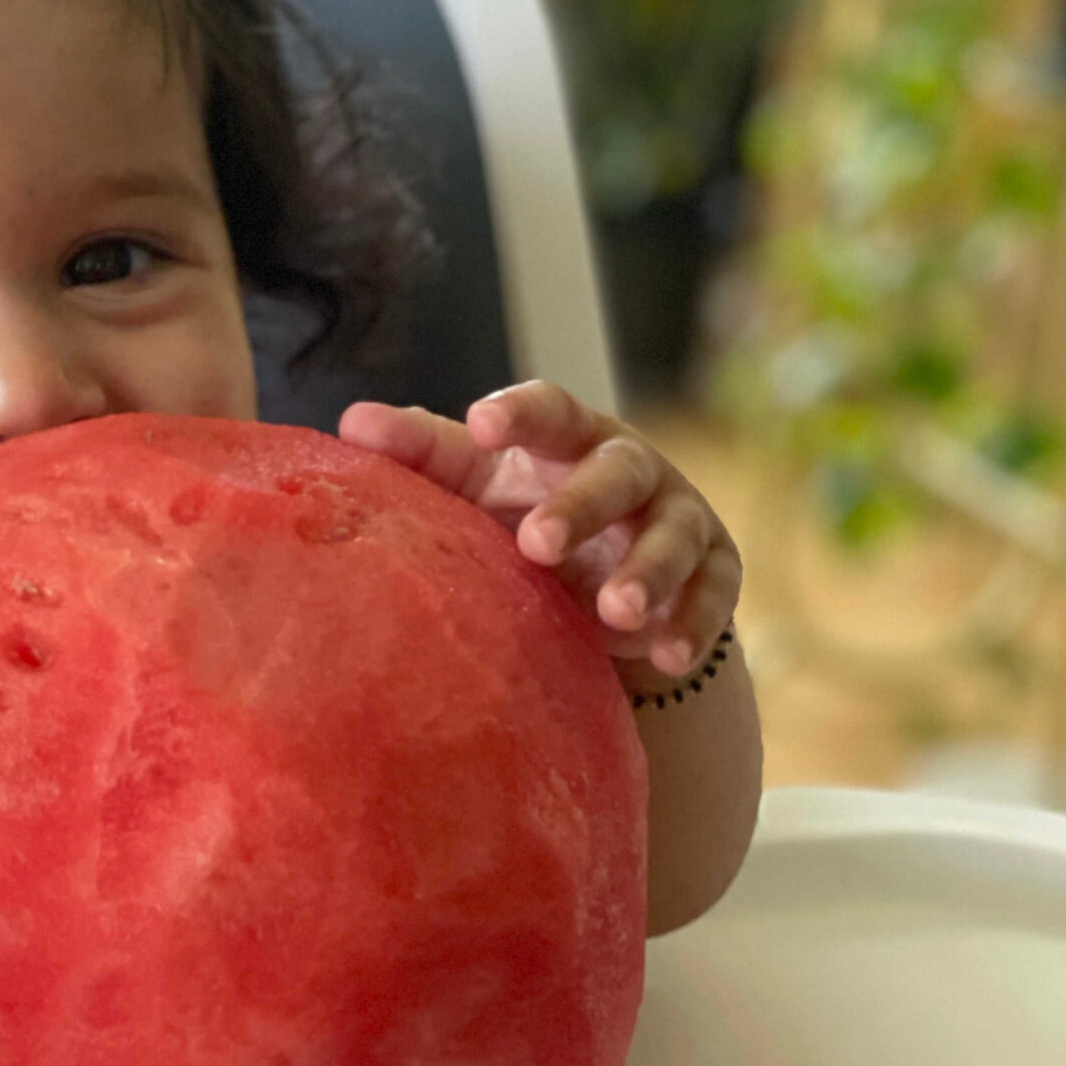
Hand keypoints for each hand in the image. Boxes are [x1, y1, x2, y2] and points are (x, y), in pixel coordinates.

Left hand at [339, 382, 741, 677]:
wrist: (604, 586)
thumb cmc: (521, 513)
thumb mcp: (473, 486)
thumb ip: (421, 454)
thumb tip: (351, 423)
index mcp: (568, 437)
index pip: (551, 408)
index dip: (520, 413)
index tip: (480, 425)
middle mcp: (631, 468)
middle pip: (616, 472)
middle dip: (582, 506)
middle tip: (537, 545)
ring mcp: (678, 518)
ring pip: (673, 535)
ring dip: (647, 571)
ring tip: (615, 611)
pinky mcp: (715, 572)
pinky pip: (713, 596)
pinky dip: (693, 624)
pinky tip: (666, 657)